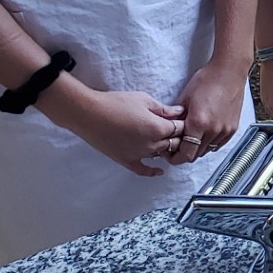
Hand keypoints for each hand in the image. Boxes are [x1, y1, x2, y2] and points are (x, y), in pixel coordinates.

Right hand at [45, 83, 184, 176]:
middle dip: (178, 136)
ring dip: (167, 149)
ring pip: (161, 155)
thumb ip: (164, 109)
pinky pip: (143, 170)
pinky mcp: (126, 160)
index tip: (183, 119)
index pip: (181, 128)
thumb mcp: (144, 99)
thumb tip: (180, 112)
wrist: (88, 113)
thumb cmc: (115, 103)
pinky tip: (160, 171)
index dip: (184, 122)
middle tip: (178, 130)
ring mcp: (139, 154)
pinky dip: (153, 172)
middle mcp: (151, 144)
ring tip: (170, 142)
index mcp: (158, 128)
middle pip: (174, 143)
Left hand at [171, 60, 247, 164]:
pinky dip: (209, 143)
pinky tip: (204, 133)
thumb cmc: (207, 80)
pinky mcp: (233, 128)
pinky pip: (218, 144)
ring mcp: (225, 130)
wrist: (229, 71)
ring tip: (191, 137)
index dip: (175, 158)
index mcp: (198, 123)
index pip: (186, 154)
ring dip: (197, 148)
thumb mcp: (184, 98)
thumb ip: (176, 118)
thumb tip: (169, 131)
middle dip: (184, 153)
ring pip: (207, 151)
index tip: (170, 154)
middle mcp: (213, 130)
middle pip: (196, 155)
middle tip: (177, 145)